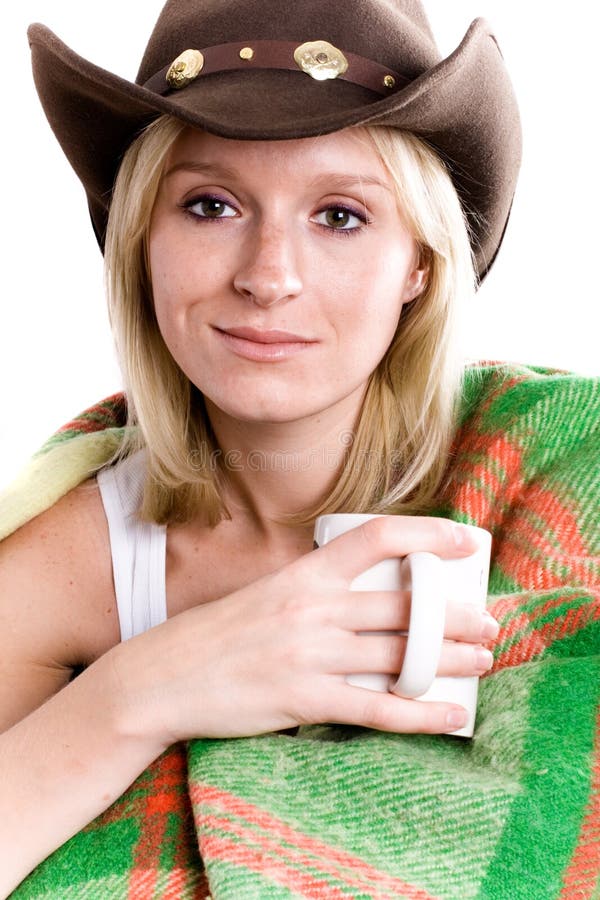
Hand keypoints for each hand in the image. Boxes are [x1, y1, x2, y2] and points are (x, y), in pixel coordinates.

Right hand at [110, 516, 496, 746]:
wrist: (162, 677)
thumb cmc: (218, 634)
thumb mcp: (267, 593)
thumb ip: (316, 591)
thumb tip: (370, 596)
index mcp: (304, 574)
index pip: (376, 537)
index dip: (428, 535)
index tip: (465, 541)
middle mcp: (313, 608)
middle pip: (405, 605)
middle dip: (457, 615)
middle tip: (488, 624)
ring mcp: (310, 654)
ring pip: (402, 654)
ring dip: (453, 661)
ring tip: (483, 663)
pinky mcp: (303, 700)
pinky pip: (378, 707)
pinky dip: (421, 713)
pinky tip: (450, 715)